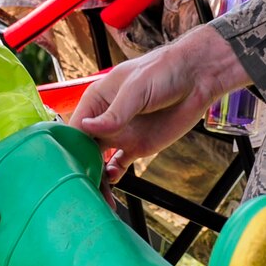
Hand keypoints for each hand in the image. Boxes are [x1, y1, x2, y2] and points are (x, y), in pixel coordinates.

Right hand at [70, 25, 250, 180]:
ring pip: (99, 161)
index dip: (70, 149)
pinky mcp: (137, 146)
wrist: (196, 79)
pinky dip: (113, 177)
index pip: (75, 129)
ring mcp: (121, 134)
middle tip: (83, 189)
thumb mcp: (136, 89)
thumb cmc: (164, 71)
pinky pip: (118, 165)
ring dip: (97, 178)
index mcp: (97, 101)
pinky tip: (113, 182)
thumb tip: (87, 128)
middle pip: (84, 149)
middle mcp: (104, 120)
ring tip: (99, 194)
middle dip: (81, 169)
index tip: (69, 168)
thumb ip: (114, 113)